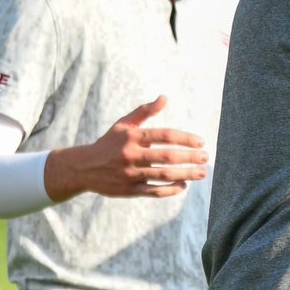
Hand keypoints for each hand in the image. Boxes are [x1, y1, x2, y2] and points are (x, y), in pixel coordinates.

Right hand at [43, 95, 209, 201]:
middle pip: (167, 156)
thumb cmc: (109, 143)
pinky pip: (154, 191)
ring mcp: (130, 174)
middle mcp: (131, 155)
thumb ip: (144, 111)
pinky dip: (171, 190)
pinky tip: (183, 186)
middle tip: (206, 158)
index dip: (185, 138)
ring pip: (163, 175)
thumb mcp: (123, 124)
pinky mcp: (128, 190)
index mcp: (132, 137)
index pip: (164, 136)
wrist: (83, 168)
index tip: (201, 142)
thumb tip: (164, 97)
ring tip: (201, 173)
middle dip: (190, 158)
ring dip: (186, 175)